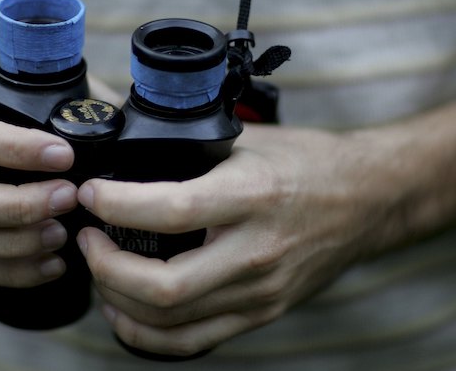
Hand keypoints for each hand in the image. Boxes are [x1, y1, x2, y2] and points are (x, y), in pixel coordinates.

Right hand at [0, 77, 78, 286]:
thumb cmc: (15, 104)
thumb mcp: (33, 86)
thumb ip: (68, 100)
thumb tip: (118, 126)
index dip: (14, 149)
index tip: (66, 156)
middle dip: (16, 207)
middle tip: (68, 199)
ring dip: (15, 244)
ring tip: (63, 235)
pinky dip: (13, 271)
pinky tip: (53, 265)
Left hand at [76, 124, 399, 355]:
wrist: (368, 201)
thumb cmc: (308, 164)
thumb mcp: (249, 138)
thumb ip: (185, 136)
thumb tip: (117, 114)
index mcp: (253, 197)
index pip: (171, 210)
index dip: (115, 205)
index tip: (90, 193)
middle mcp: (257, 252)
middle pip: (163, 286)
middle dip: (105, 267)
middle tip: (87, 237)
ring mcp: (260, 291)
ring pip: (170, 321)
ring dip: (118, 300)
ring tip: (101, 269)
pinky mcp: (261, 313)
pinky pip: (192, 341)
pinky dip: (147, 334)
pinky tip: (125, 312)